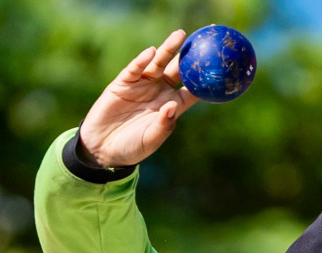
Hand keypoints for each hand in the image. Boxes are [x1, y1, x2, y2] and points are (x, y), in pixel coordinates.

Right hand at [78, 30, 198, 167]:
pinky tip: (151, 52)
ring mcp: (142, 85)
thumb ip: (163, 125)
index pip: (192, 89)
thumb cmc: (132, 147)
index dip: (204, 79)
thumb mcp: (150, 140)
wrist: (103, 148)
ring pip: (158, 63)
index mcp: (172, 106)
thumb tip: (172, 106)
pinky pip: (135, 69)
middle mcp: (159, 92)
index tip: (218, 67)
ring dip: (168, 49)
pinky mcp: (123, 83)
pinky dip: (142, 60)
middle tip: (202, 40)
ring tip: (180, 35)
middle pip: (177, 70)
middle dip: (189, 55)